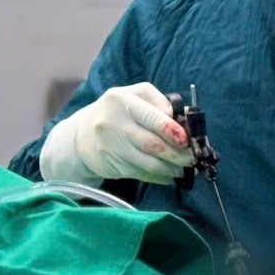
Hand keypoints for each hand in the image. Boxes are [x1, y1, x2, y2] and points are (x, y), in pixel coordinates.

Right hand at [42, 82, 194, 184]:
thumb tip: (187, 122)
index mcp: (124, 99)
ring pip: (147, 162)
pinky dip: (158, 176)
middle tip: (192, 158)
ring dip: (170, 168)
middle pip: (152, 143)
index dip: (172, 130)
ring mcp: (111, 145)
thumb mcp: (136, 98)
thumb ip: (160, 105)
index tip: (188, 140)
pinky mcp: (110, 165)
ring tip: (184, 168)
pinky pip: (140, 173)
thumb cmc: (118, 111)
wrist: (82, 133)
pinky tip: (169, 176)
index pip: (152, 116)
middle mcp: (114, 121)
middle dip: (177, 153)